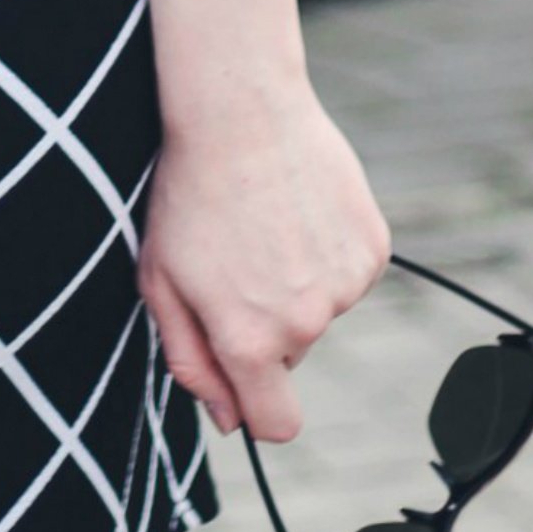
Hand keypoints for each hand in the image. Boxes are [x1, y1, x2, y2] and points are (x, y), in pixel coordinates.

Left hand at [139, 76, 390, 445]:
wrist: (239, 106)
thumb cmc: (189, 190)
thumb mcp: (160, 278)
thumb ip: (190, 360)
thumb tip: (227, 419)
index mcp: (250, 340)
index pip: (276, 425)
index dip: (255, 405)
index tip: (241, 374)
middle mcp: (305, 323)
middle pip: (289, 355)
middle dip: (264, 323)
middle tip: (235, 256)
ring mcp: (345, 285)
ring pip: (319, 309)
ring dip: (296, 282)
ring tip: (264, 221)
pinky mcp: (372, 247)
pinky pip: (347, 270)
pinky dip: (326, 249)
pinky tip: (297, 206)